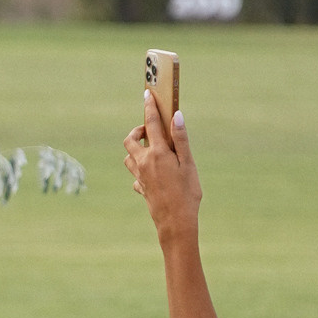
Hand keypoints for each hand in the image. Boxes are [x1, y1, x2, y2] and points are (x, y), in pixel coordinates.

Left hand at [123, 92, 201, 241]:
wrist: (175, 222)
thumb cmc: (187, 192)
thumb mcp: (188, 164)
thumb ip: (180, 139)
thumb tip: (176, 115)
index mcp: (157, 153)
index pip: (150, 123)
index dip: (149, 107)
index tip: (147, 95)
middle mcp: (144, 162)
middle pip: (130, 140)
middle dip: (138, 131)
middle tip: (150, 131)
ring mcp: (139, 176)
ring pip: (129, 157)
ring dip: (136, 150)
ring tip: (152, 150)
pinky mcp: (140, 188)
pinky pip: (135, 175)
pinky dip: (141, 170)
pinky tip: (153, 174)